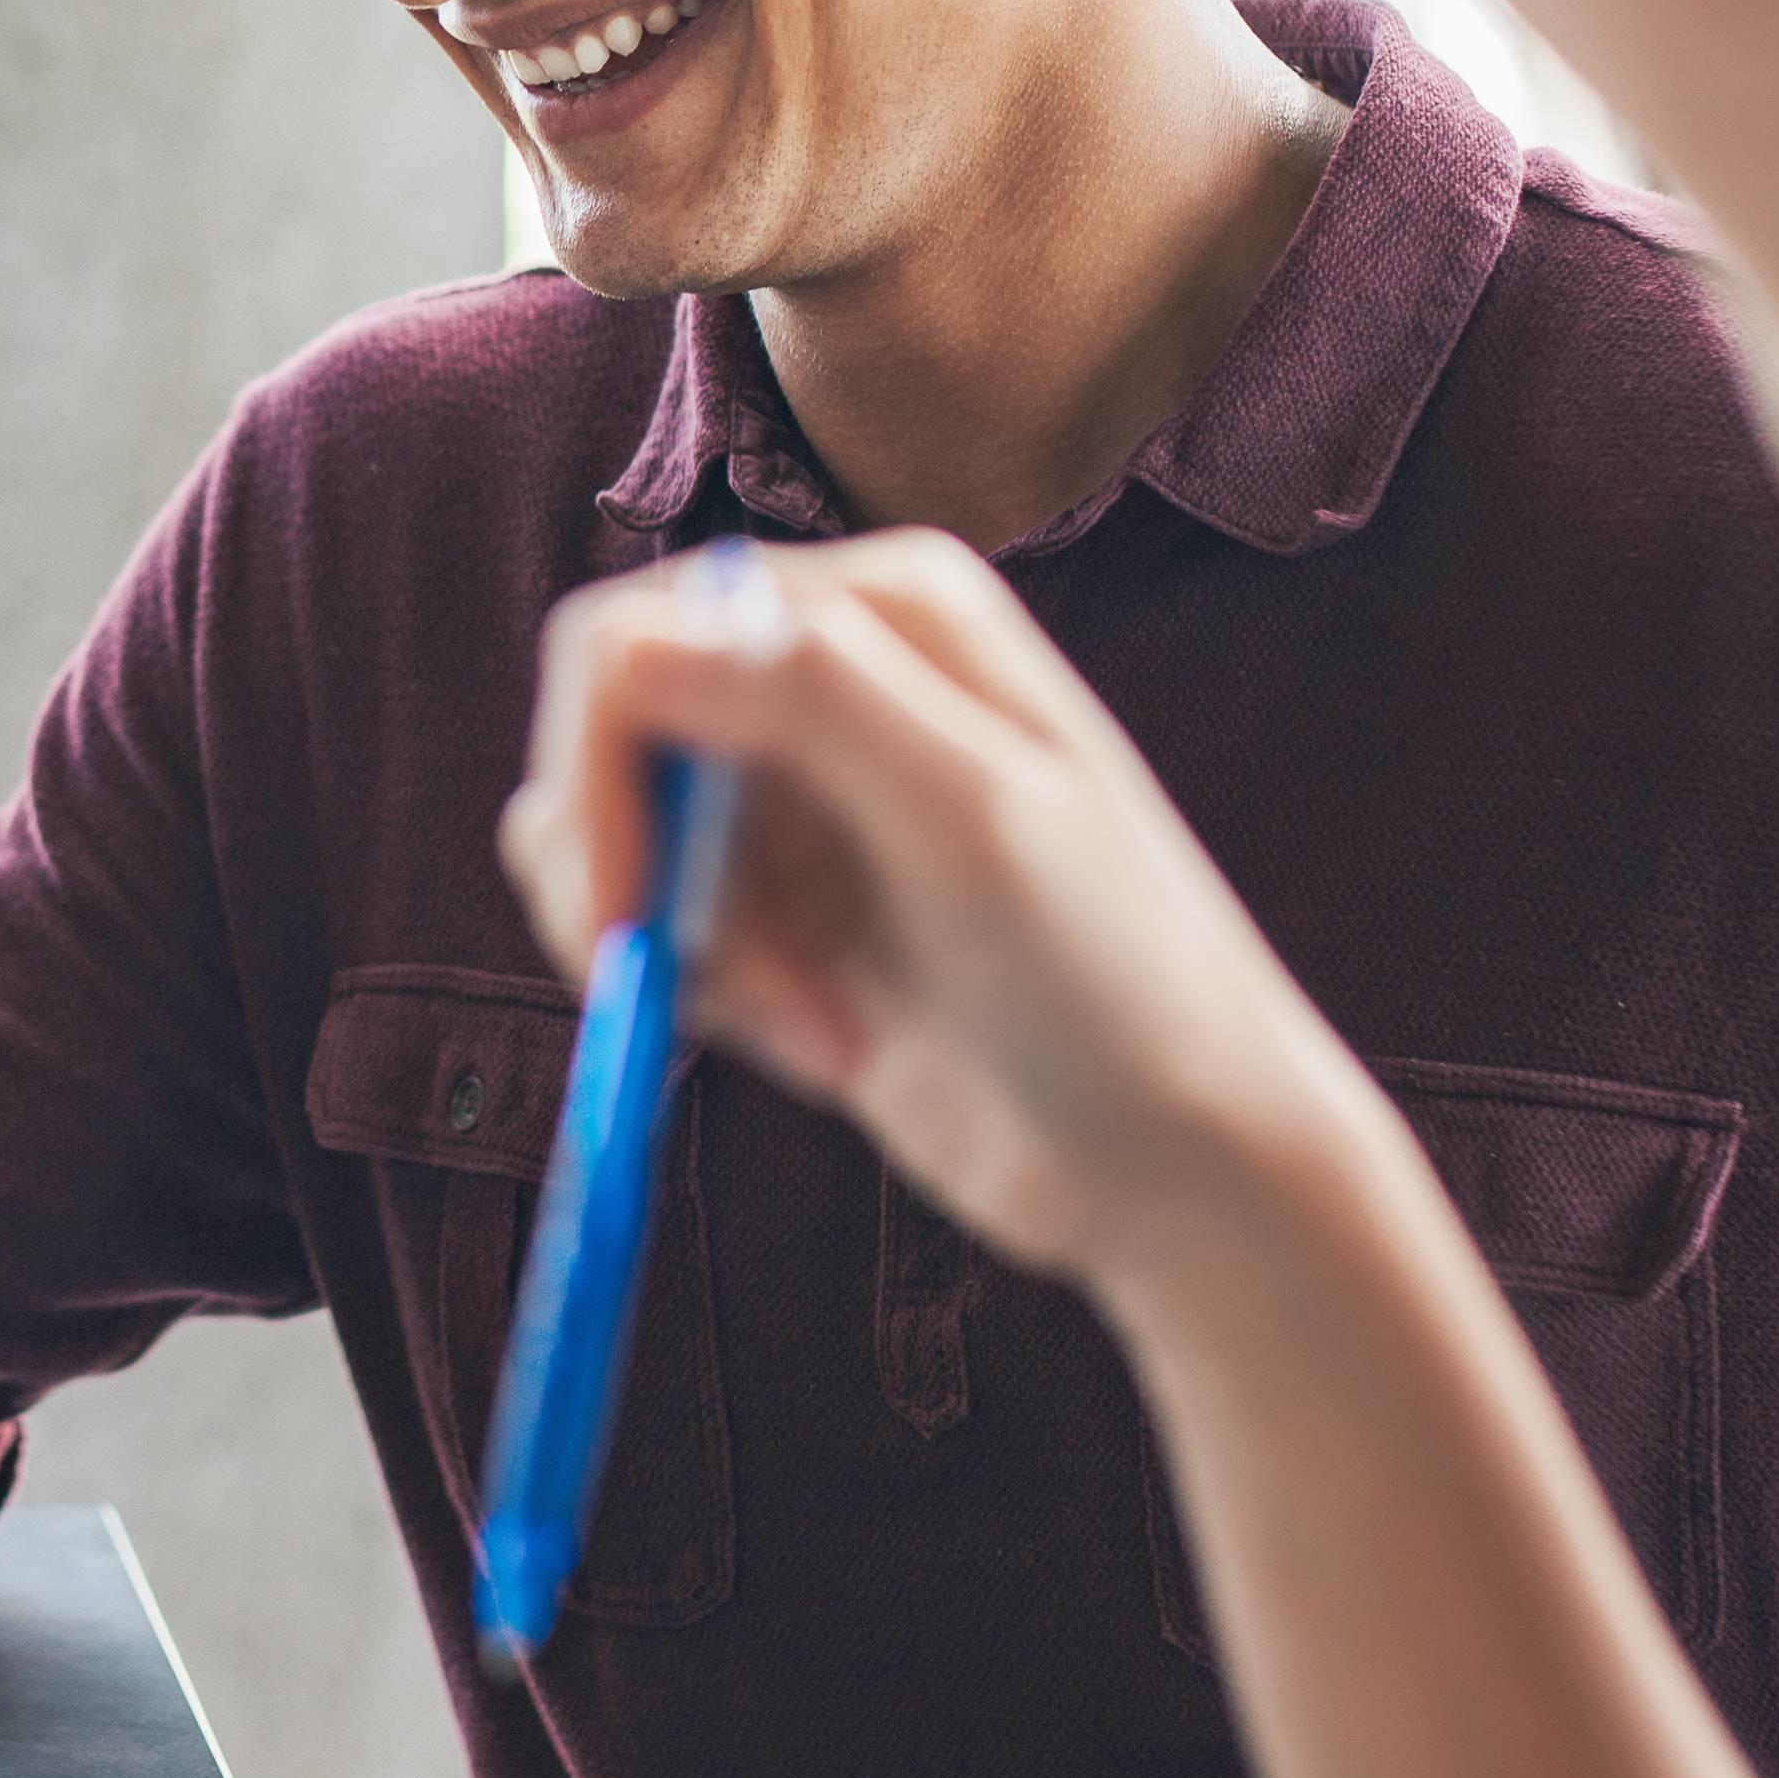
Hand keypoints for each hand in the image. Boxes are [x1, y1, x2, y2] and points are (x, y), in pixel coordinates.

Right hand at [503, 530, 1391, 1297]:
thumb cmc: (1116, 985)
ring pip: (614, 839)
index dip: (596, 771)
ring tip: (814, 1030)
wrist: (1182, 1165)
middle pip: (604, 737)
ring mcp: (806, 798)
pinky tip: (826, 1046)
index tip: (628, 913)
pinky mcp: (787, 911)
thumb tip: (629, 643)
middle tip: (675, 987)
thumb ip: (810, 700)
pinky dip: (704, 998)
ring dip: (680, 953)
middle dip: (626, 873)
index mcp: (882, 612)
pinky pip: (657, 928)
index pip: (633, 640)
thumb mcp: (971, 820)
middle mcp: (831, 679)